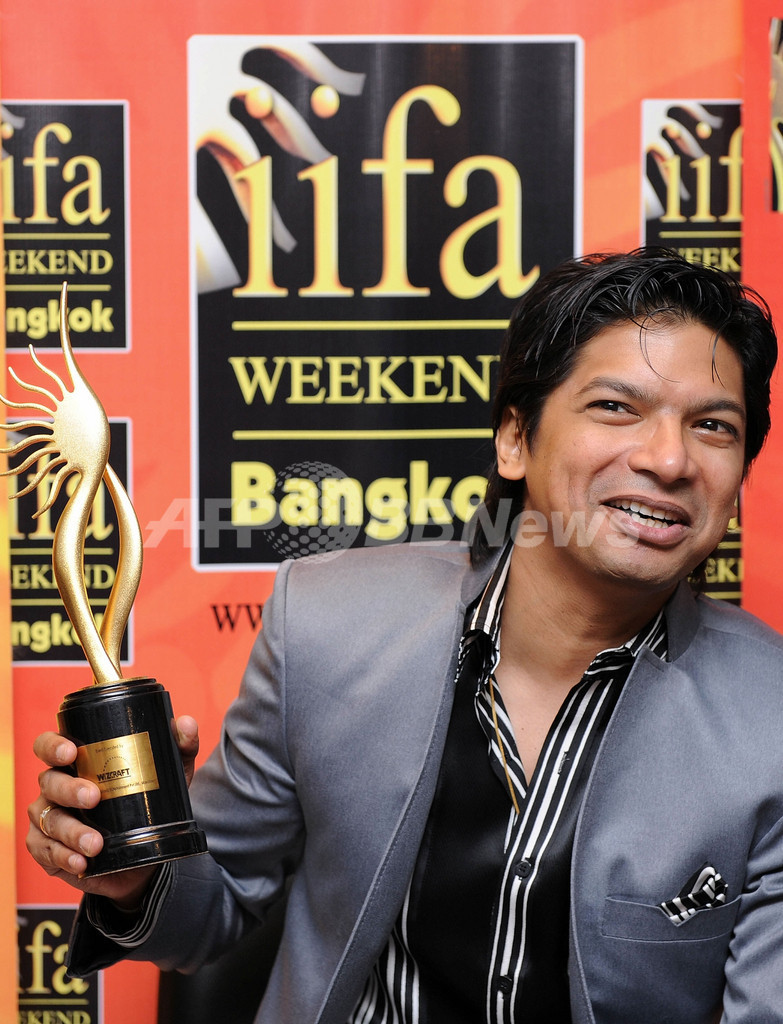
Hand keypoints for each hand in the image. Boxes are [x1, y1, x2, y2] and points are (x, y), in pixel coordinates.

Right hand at [27, 716, 199, 907]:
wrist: (144, 857)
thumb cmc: (148, 804)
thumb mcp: (169, 775)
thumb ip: (180, 747)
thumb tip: (187, 724)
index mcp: (77, 763)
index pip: (49, 746)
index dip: (52, 746)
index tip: (71, 752)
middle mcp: (56, 787)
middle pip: (49, 781)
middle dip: (69, 789)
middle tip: (94, 797)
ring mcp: (48, 819)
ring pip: (49, 820)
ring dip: (72, 831)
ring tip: (95, 843)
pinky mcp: (48, 850)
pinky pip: (47, 852)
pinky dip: (64, 857)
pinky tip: (81, 863)